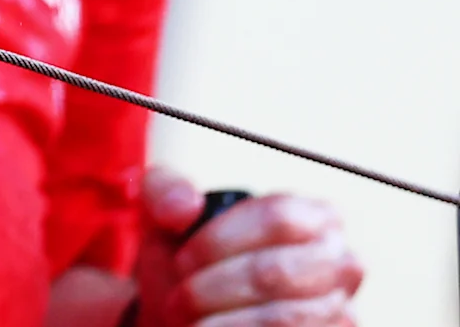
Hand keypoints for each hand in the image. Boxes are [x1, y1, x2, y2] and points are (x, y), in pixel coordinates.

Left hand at [138, 169, 360, 323]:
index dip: (220, 240)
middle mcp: (341, 262)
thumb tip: (183, 206)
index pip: (277, 218)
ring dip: (223, 321)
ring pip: (282, 319)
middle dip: (213, 288)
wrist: (195, 317)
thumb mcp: (168, 217)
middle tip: (179, 297)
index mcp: (315, 216)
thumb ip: (165, 191)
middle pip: (276, 273)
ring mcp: (341, 311)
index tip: (182, 261)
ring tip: (190, 319)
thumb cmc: (192, 263)